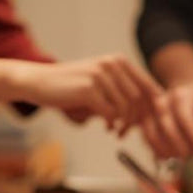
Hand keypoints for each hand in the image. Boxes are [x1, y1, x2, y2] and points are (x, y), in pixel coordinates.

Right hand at [26, 56, 162, 133]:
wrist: (41, 82)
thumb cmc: (72, 88)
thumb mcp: (102, 84)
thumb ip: (123, 93)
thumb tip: (150, 114)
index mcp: (119, 61)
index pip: (148, 86)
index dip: (152, 108)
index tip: (147, 124)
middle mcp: (112, 64)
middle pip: (139, 99)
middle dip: (136, 120)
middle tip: (126, 132)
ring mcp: (100, 75)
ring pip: (125, 108)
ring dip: (124, 125)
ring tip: (116, 131)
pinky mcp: (89, 89)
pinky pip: (110, 114)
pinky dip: (111, 124)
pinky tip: (107, 128)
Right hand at [139, 80, 192, 157]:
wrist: (188, 100)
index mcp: (182, 97)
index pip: (185, 117)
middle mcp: (163, 102)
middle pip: (167, 126)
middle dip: (179, 145)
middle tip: (190, 156)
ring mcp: (151, 112)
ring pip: (153, 134)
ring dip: (167, 150)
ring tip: (180, 158)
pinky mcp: (145, 123)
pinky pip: (148, 140)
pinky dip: (158, 151)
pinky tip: (169, 157)